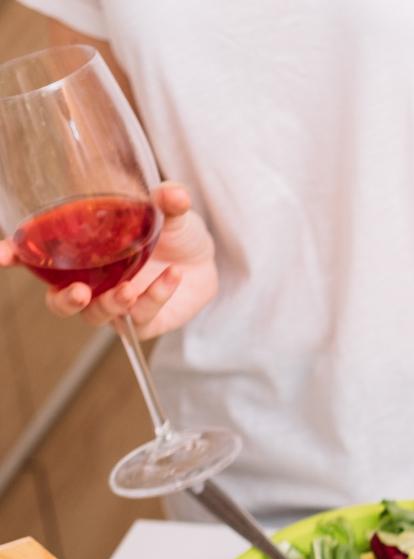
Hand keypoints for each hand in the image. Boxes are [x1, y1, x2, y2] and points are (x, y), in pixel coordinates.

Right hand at [0, 182, 216, 337]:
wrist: (205, 260)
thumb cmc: (171, 233)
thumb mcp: (170, 212)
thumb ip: (168, 202)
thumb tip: (172, 194)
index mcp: (79, 252)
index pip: (35, 258)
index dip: (14, 256)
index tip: (2, 255)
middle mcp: (89, 281)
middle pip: (59, 303)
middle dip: (64, 301)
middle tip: (80, 292)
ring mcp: (114, 303)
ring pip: (97, 316)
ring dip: (111, 304)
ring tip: (130, 289)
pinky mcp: (142, 320)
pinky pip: (141, 316)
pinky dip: (156, 296)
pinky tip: (172, 276)